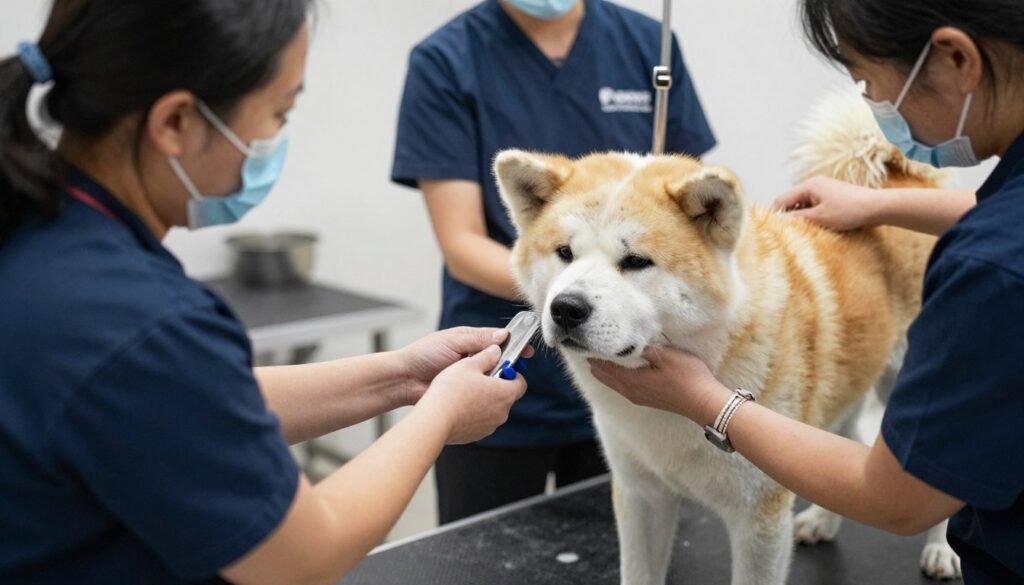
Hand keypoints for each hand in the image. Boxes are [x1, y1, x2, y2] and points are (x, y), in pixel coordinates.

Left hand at [395, 327, 532, 404]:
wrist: (404, 380)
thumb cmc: (423, 355)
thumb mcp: (452, 342)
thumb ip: (477, 339)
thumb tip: (503, 335)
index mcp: (470, 341)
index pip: (498, 341)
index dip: (514, 345)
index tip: (527, 351)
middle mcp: (472, 358)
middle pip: (499, 360)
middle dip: (508, 365)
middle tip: (512, 369)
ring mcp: (469, 376)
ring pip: (492, 378)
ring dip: (497, 379)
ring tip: (499, 380)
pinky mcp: (465, 392)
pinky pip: (482, 392)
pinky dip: (487, 393)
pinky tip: (489, 394)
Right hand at [418, 345, 528, 444]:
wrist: (434, 420)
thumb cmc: (451, 391)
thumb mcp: (469, 364)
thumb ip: (487, 356)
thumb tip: (495, 351)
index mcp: (505, 393)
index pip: (520, 382)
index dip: (511, 373)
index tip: (499, 368)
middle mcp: (502, 412)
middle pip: (506, 396)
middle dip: (496, 386)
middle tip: (479, 377)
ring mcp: (489, 426)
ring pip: (493, 409)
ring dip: (484, 400)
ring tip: (465, 391)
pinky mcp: (476, 435)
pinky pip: (480, 421)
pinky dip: (474, 413)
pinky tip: (458, 406)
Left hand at [589, 346, 730, 424]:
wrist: (704, 402)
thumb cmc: (687, 377)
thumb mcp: (665, 355)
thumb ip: (644, 347)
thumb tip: (627, 338)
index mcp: (629, 380)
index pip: (602, 365)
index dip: (592, 353)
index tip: (584, 340)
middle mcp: (629, 391)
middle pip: (603, 376)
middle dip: (595, 361)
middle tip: (588, 345)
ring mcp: (637, 397)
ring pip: (611, 382)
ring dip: (604, 369)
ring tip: (598, 355)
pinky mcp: (646, 399)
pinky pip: (621, 387)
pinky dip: (614, 376)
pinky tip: (619, 370)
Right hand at [772, 176, 881, 230]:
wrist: (877, 207)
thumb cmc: (850, 210)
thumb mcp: (819, 217)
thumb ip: (797, 218)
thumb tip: (780, 221)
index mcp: (809, 185)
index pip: (782, 199)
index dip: (776, 214)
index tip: (772, 229)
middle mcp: (815, 184)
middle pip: (792, 201)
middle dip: (789, 216)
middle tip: (786, 233)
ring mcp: (824, 190)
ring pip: (803, 205)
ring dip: (801, 218)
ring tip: (802, 231)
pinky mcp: (832, 197)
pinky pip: (815, 206)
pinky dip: (812, 216)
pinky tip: (816, 227)